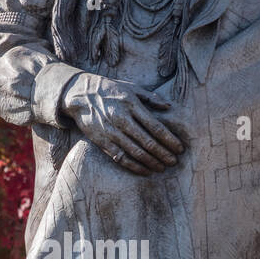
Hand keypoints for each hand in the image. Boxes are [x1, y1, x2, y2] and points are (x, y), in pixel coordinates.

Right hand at [60, 73, 185, 174]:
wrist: (80, 95)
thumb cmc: (109, 90)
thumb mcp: (131, 87)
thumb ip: (151, 97)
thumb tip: (169, 106)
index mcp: (132, 105)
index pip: (156, 126)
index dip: (169, 139)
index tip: (179, 148)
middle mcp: (122, 119)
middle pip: (148, 142)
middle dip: (164, 154)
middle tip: (174, 162)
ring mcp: (112, 132)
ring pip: (136, 152)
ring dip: (151, 162)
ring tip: (162, 168)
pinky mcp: (102, 142)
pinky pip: (121, 158)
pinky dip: (134, 166)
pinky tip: (145, 170)